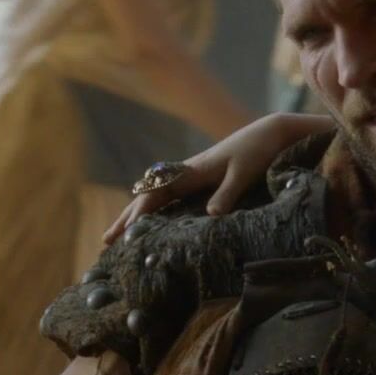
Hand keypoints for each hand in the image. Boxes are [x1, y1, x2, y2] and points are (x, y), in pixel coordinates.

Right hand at [103, 112, 336, 242]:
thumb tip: (211, 216)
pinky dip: (155, 212)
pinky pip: (170, 198)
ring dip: (136, 216)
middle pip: (148, 197)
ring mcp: (192, 177)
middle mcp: (186, 174)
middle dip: (127, 219)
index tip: (126, 234)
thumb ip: (227, 194)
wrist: (269, 133)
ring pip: (156, 198)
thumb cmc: (257, 152)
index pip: (156, 194)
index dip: (140, 214)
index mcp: (191, 172)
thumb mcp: (243, 173)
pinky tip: (152, 224)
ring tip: (120, 236)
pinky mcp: (202, 180)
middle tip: (106, 241)